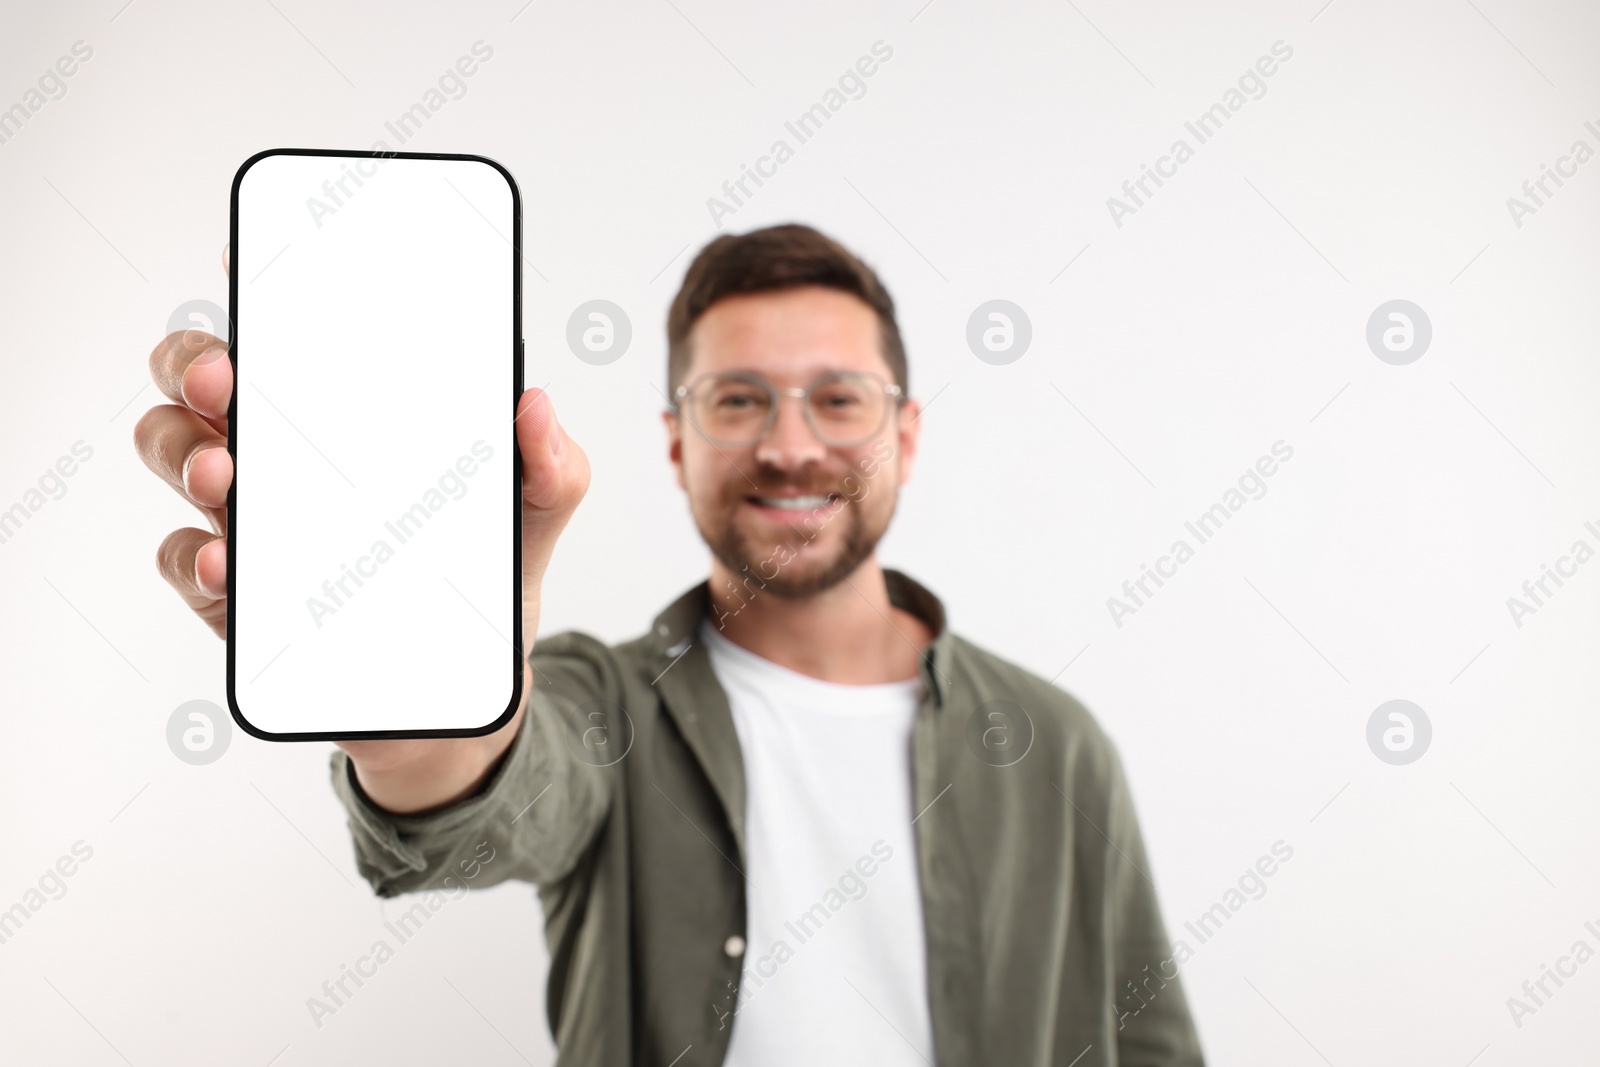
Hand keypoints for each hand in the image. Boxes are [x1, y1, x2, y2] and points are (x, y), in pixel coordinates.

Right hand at [134, 245, 589, 810]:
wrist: (464, 698)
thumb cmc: (485, 583)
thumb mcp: (535, 517)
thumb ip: (552, 465)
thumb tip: (536, 401)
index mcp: (350, 419)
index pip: (291, 339)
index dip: (256, 292)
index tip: (245, 260)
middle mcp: (288, 459)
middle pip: (202, 382)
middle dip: (195, 362)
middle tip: (226, 378)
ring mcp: (253, 523)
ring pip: (177, 455)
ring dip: (184, 453)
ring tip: (224, 476)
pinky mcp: (238, 599)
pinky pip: (186, 564)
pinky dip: (193, 557)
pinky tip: (226, 562)